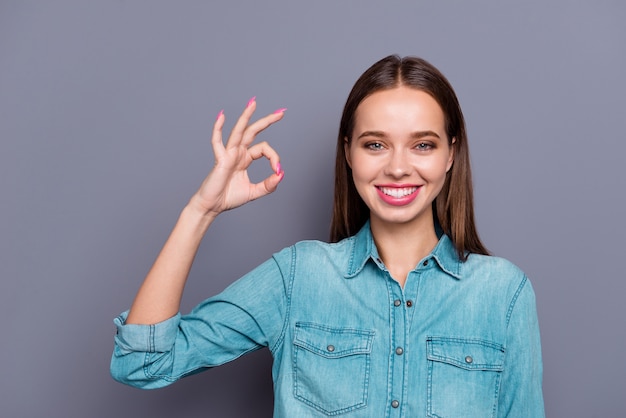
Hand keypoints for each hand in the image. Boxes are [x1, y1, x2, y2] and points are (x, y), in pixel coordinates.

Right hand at [190, 98, 285, 215]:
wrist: (212, 206)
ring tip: (253, 102)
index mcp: (245, 158)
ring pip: (239, 131)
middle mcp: (237, 152)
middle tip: (281, 112)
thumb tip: (281, 174)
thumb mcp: (254, 192)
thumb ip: (269, 185)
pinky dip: (218, 129)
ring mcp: (228, 154)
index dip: (274, 157)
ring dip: (246, 116)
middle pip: (253, 131)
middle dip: (267, 121)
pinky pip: (217, 142)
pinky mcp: (220, 159)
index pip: (264, 148)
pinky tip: (221, 116)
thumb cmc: (229, 198)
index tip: (278, 170)